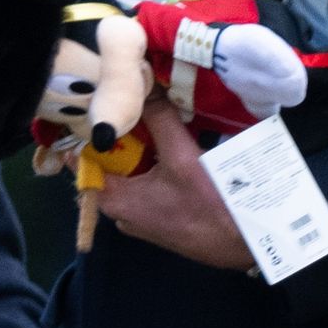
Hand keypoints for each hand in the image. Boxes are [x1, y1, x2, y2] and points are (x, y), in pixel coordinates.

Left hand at [94, 95, 251, 270]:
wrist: (246, 244)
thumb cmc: (209, 204)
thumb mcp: (182, 156)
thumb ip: (159, 119)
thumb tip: (143, 83)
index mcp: (113, 199)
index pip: (81, 159)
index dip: (88, 129)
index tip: (99, 102)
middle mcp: (120, 211)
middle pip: (108, 163)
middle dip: (120, 133)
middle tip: (133, 102)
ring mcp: (140, 216)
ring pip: (129, 173)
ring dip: (140, 148)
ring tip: (152, 116)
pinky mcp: (159, 217)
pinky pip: (146, 184)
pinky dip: (153, 164)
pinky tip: (169, 144)